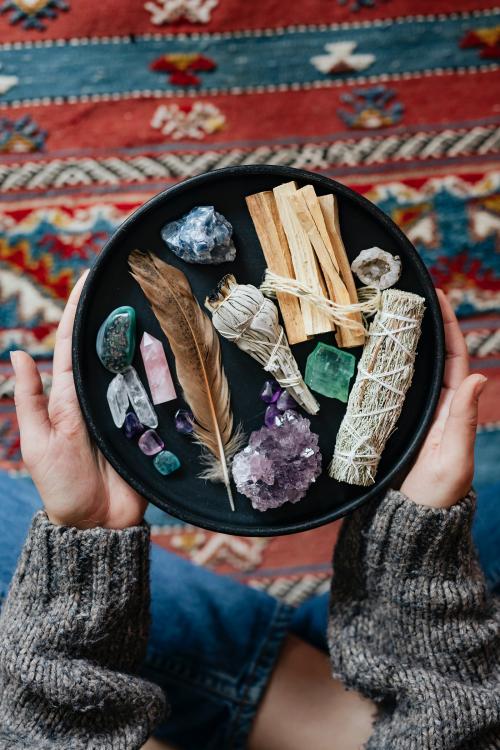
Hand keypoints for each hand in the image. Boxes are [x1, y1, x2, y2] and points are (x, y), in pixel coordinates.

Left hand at [11, 272, 146, 529]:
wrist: (97, 523)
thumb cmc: (61, 485)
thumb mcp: (38, 442)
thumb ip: (30, 400)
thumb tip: (17, 353)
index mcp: (67, 396)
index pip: (70, 345)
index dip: (75, 312)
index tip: (88, 280)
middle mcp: (96, 396)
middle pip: (106, 349)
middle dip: (115, 316)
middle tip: (132, 283)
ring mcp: (124, 409)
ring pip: (134, 366)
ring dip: (144, 339)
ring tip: (157, 307)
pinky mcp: (147, 425)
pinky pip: (156, 395)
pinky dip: (164, 373)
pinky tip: (176, 352)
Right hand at [401, 289, 485, 508]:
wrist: (408, 520)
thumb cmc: (436, 494)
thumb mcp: (453, 457)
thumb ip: (464, 418)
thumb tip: (482, 375)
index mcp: (456, 409)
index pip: (456, 359)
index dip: (449, 328)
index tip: (438, 296)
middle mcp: (437, 407)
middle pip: (433, 358)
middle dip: (425, 326)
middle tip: (406, 296)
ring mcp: (414, 415)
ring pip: (410, 371)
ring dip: (403, 343)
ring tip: (387, 315)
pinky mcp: (392, 424)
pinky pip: (390, 388)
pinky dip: (383, 368)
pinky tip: (369, 353)